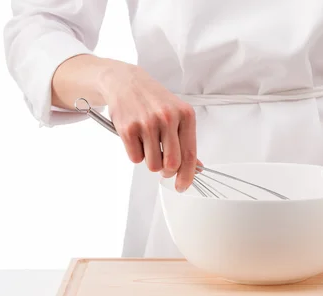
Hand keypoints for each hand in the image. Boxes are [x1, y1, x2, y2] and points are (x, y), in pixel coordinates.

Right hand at [99, 62, 197, 190]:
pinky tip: (137, 139)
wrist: (126, 82)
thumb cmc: (154, 100)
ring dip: (150, 161)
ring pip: (153, 164)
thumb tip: (196, 167)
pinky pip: (135, 158)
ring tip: (148, 144)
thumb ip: (186, 141)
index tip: (183, 186)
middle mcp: (168, 118)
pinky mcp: (128, 128)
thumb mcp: (177, 114)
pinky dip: (136, 154)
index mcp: (185, 115)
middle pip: (172, 164)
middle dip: (168, 172)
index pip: (190, 154)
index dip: (188, 175)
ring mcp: (147, 123)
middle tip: (164, 168)